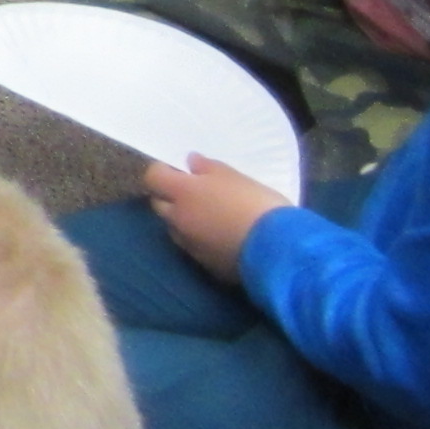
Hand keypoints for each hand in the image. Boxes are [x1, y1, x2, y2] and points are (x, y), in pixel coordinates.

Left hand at [146, 153, 290, 280]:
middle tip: (193, 192)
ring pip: (175, 229)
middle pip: (158, 205)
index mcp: (183, 193)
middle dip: (169, 196)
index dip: (162, 171)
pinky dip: (200, 240)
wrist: (276, 250)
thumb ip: (208, 168)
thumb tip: (190, 162)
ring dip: (183, 220)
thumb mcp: (235, 177)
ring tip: (208, 216)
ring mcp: (189, 246)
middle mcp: (178, 220)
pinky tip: (220, 237)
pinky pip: (193, 248)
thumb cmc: (256, 204)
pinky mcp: (205, 266)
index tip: (179, 170)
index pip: (153, 177)